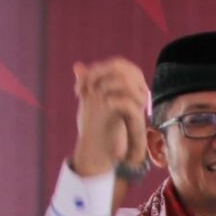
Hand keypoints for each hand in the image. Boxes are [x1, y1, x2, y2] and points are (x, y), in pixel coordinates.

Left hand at [71, 58, 151, 177]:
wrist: (105, 151)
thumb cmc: (98, 125)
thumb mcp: (89, 101)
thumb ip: (86, 83)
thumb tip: (77, 66)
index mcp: (126, 85)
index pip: (118, 64)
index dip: (99, 68)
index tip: (83, 80)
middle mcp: (136, 92)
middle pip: (123, 69)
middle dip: (100, 73)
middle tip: (86, 86)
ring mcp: (138, 105)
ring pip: (127, 82)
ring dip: (107, 84)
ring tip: (93, 93)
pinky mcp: (137, 121)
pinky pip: (130, 105)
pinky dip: (115, 101)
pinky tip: (103, 104)